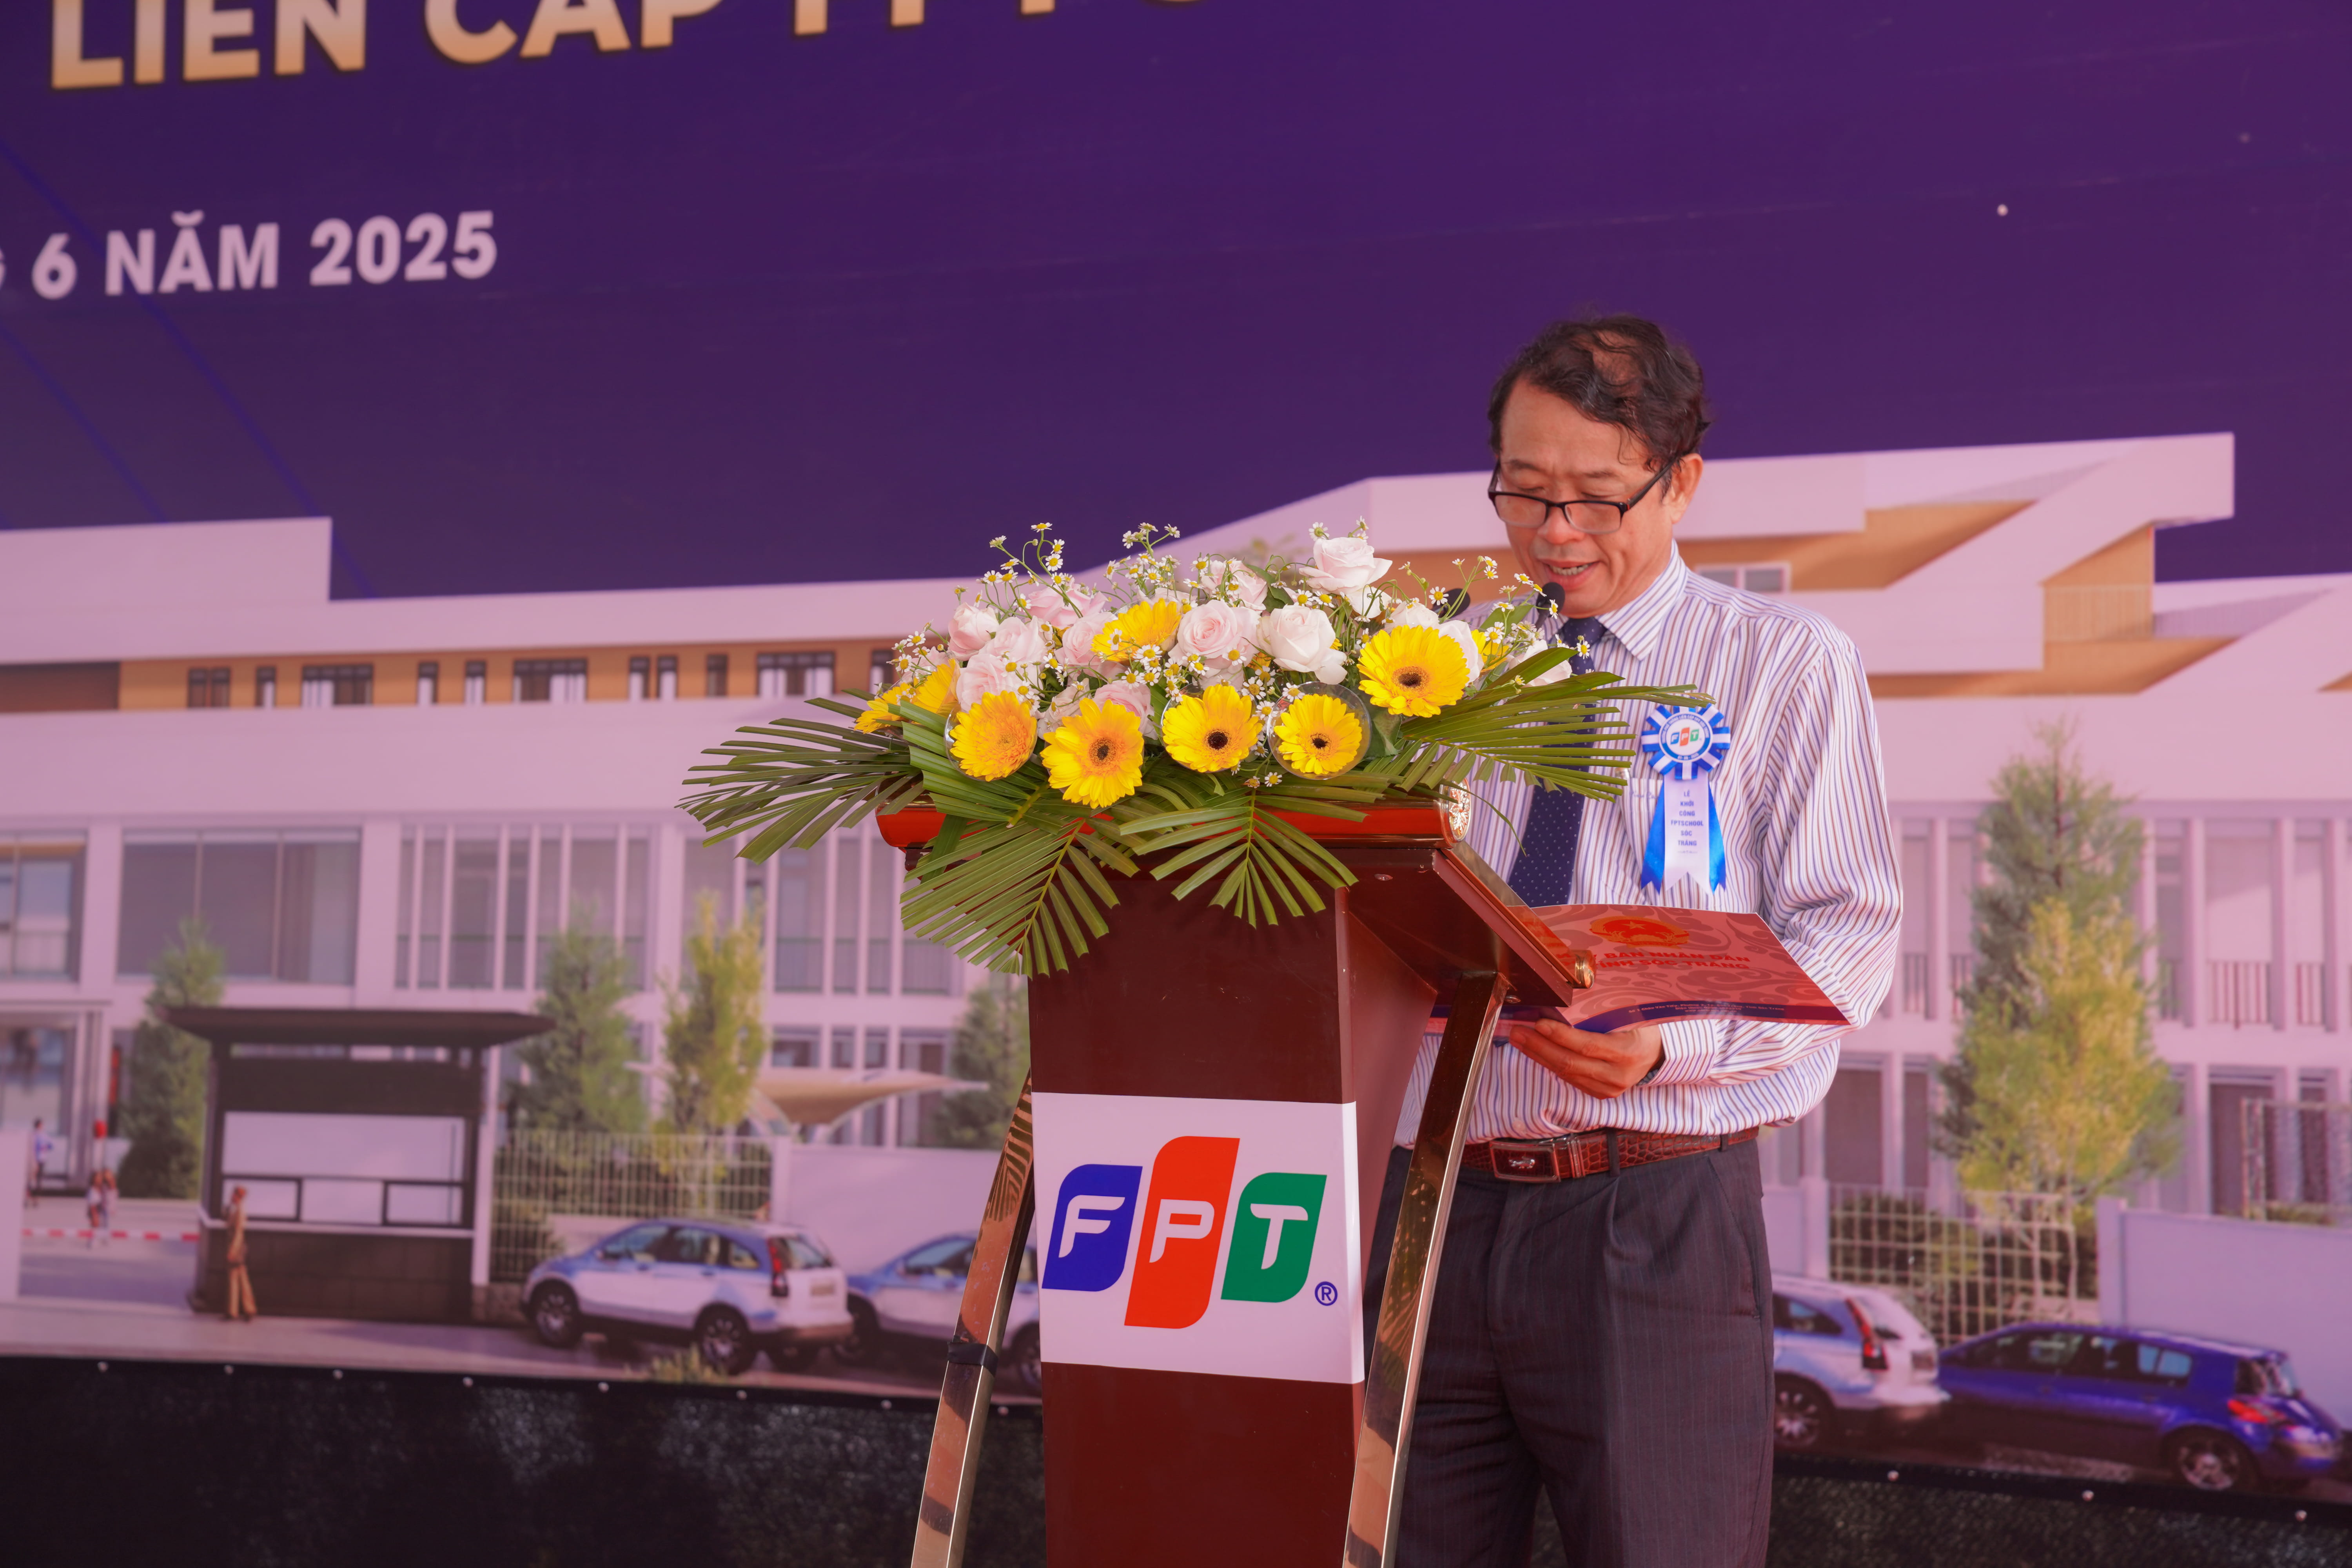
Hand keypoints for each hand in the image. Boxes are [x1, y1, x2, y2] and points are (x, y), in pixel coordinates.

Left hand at [1502, 1020, 1663, 1099]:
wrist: (1658, 1053)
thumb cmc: (1641, 1027)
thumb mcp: (1629, 1016)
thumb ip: (1602, 1013)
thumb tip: (1563, 1001)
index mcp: (1627, 1052)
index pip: (1587, 1045)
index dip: (1560, 1036)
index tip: (1538, 1023)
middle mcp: (1617, 1075)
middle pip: (1571, 1063)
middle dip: (1539, 1047)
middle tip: (1517, 1031)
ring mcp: (1609, 1088)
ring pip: (1566, 1073)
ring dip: (1539, 1056)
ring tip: (1519, 1040)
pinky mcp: (1601, 1094)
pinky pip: (1570, 1079)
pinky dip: (1551, 1065)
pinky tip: (1536, 1052)